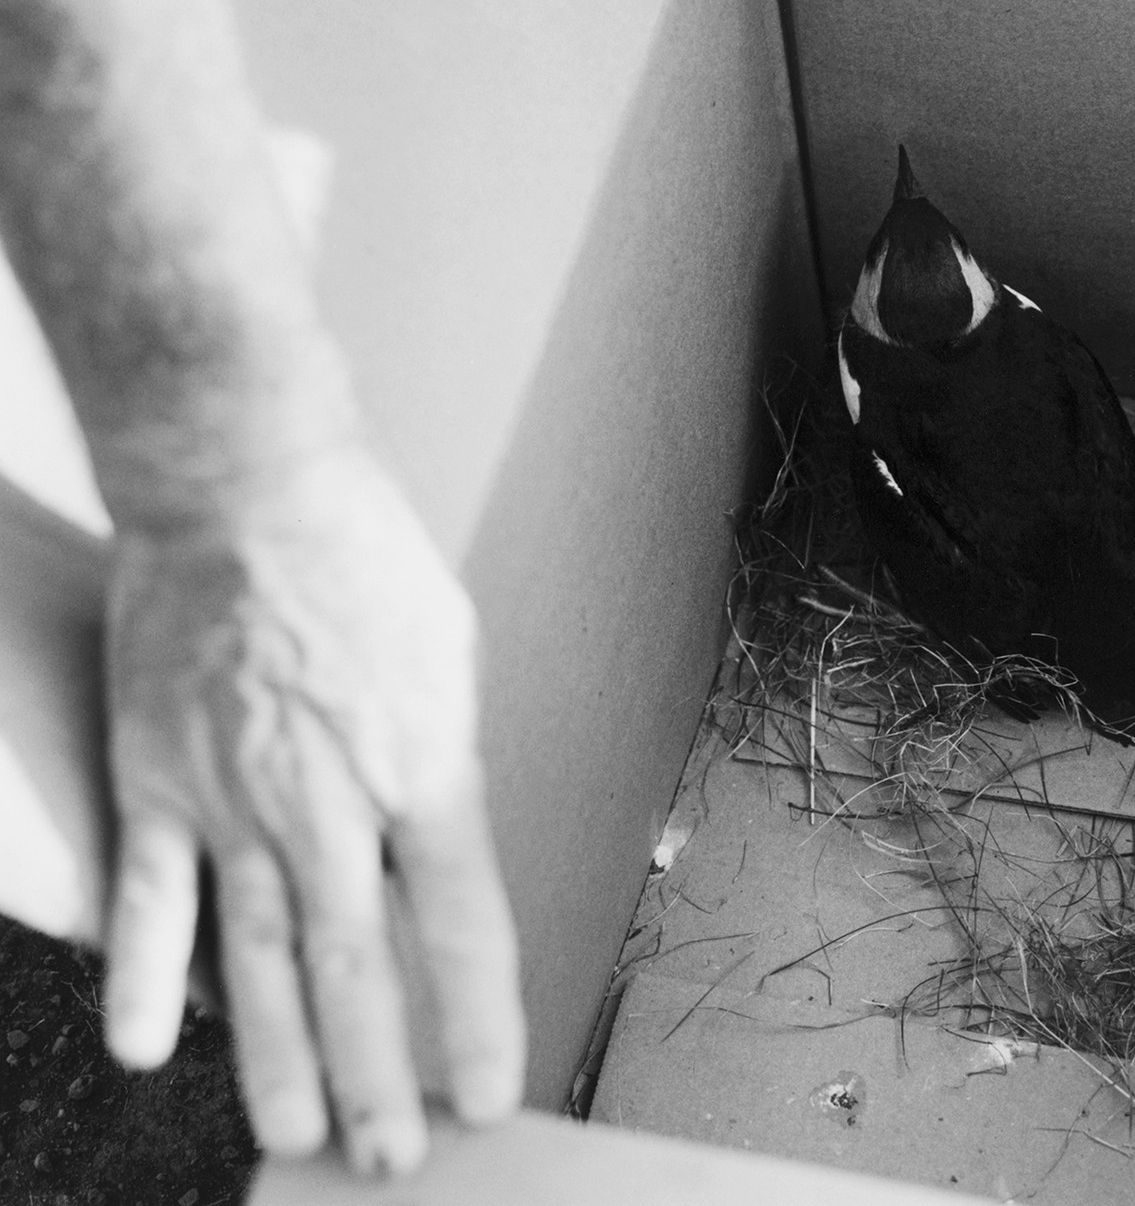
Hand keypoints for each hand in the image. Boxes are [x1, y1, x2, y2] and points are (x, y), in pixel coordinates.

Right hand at [99, 444, 523, 1174]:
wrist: (244, 491)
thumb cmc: (361, 558)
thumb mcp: (451, 655)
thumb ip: (444, 758)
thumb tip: (439, 829)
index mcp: (426, 768)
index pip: (467, 927)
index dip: (480, 1022)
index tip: (490, 1088)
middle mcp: (334, 806)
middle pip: (366, 973)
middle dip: (382, 1079)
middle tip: (393, 1156)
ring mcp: (237, 803)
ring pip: (265, 961)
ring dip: (283, 1060)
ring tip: (295, 1137)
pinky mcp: (159, 784)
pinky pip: (153, 904)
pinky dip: (150, 979)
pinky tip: (150, 1048)